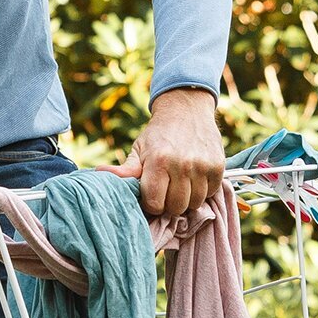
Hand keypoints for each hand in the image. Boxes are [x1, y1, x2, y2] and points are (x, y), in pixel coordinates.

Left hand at [108, 86, 226, 217]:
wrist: (187, 109)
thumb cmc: (159, 134)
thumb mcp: (139, 149)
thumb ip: (126, 169)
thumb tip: (99, 174)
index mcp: (158, 161)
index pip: (155, 204)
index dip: (152, 202)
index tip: (152, 193)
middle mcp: (182, 164)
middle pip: (175, 208)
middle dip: (169, 203)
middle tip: (167, 189)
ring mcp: (202, 166)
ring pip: (194, 204)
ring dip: (187, 198)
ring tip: (181, 183)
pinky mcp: (218, 167)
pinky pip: (210, 193)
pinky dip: (203, 190)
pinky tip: (195, 177)